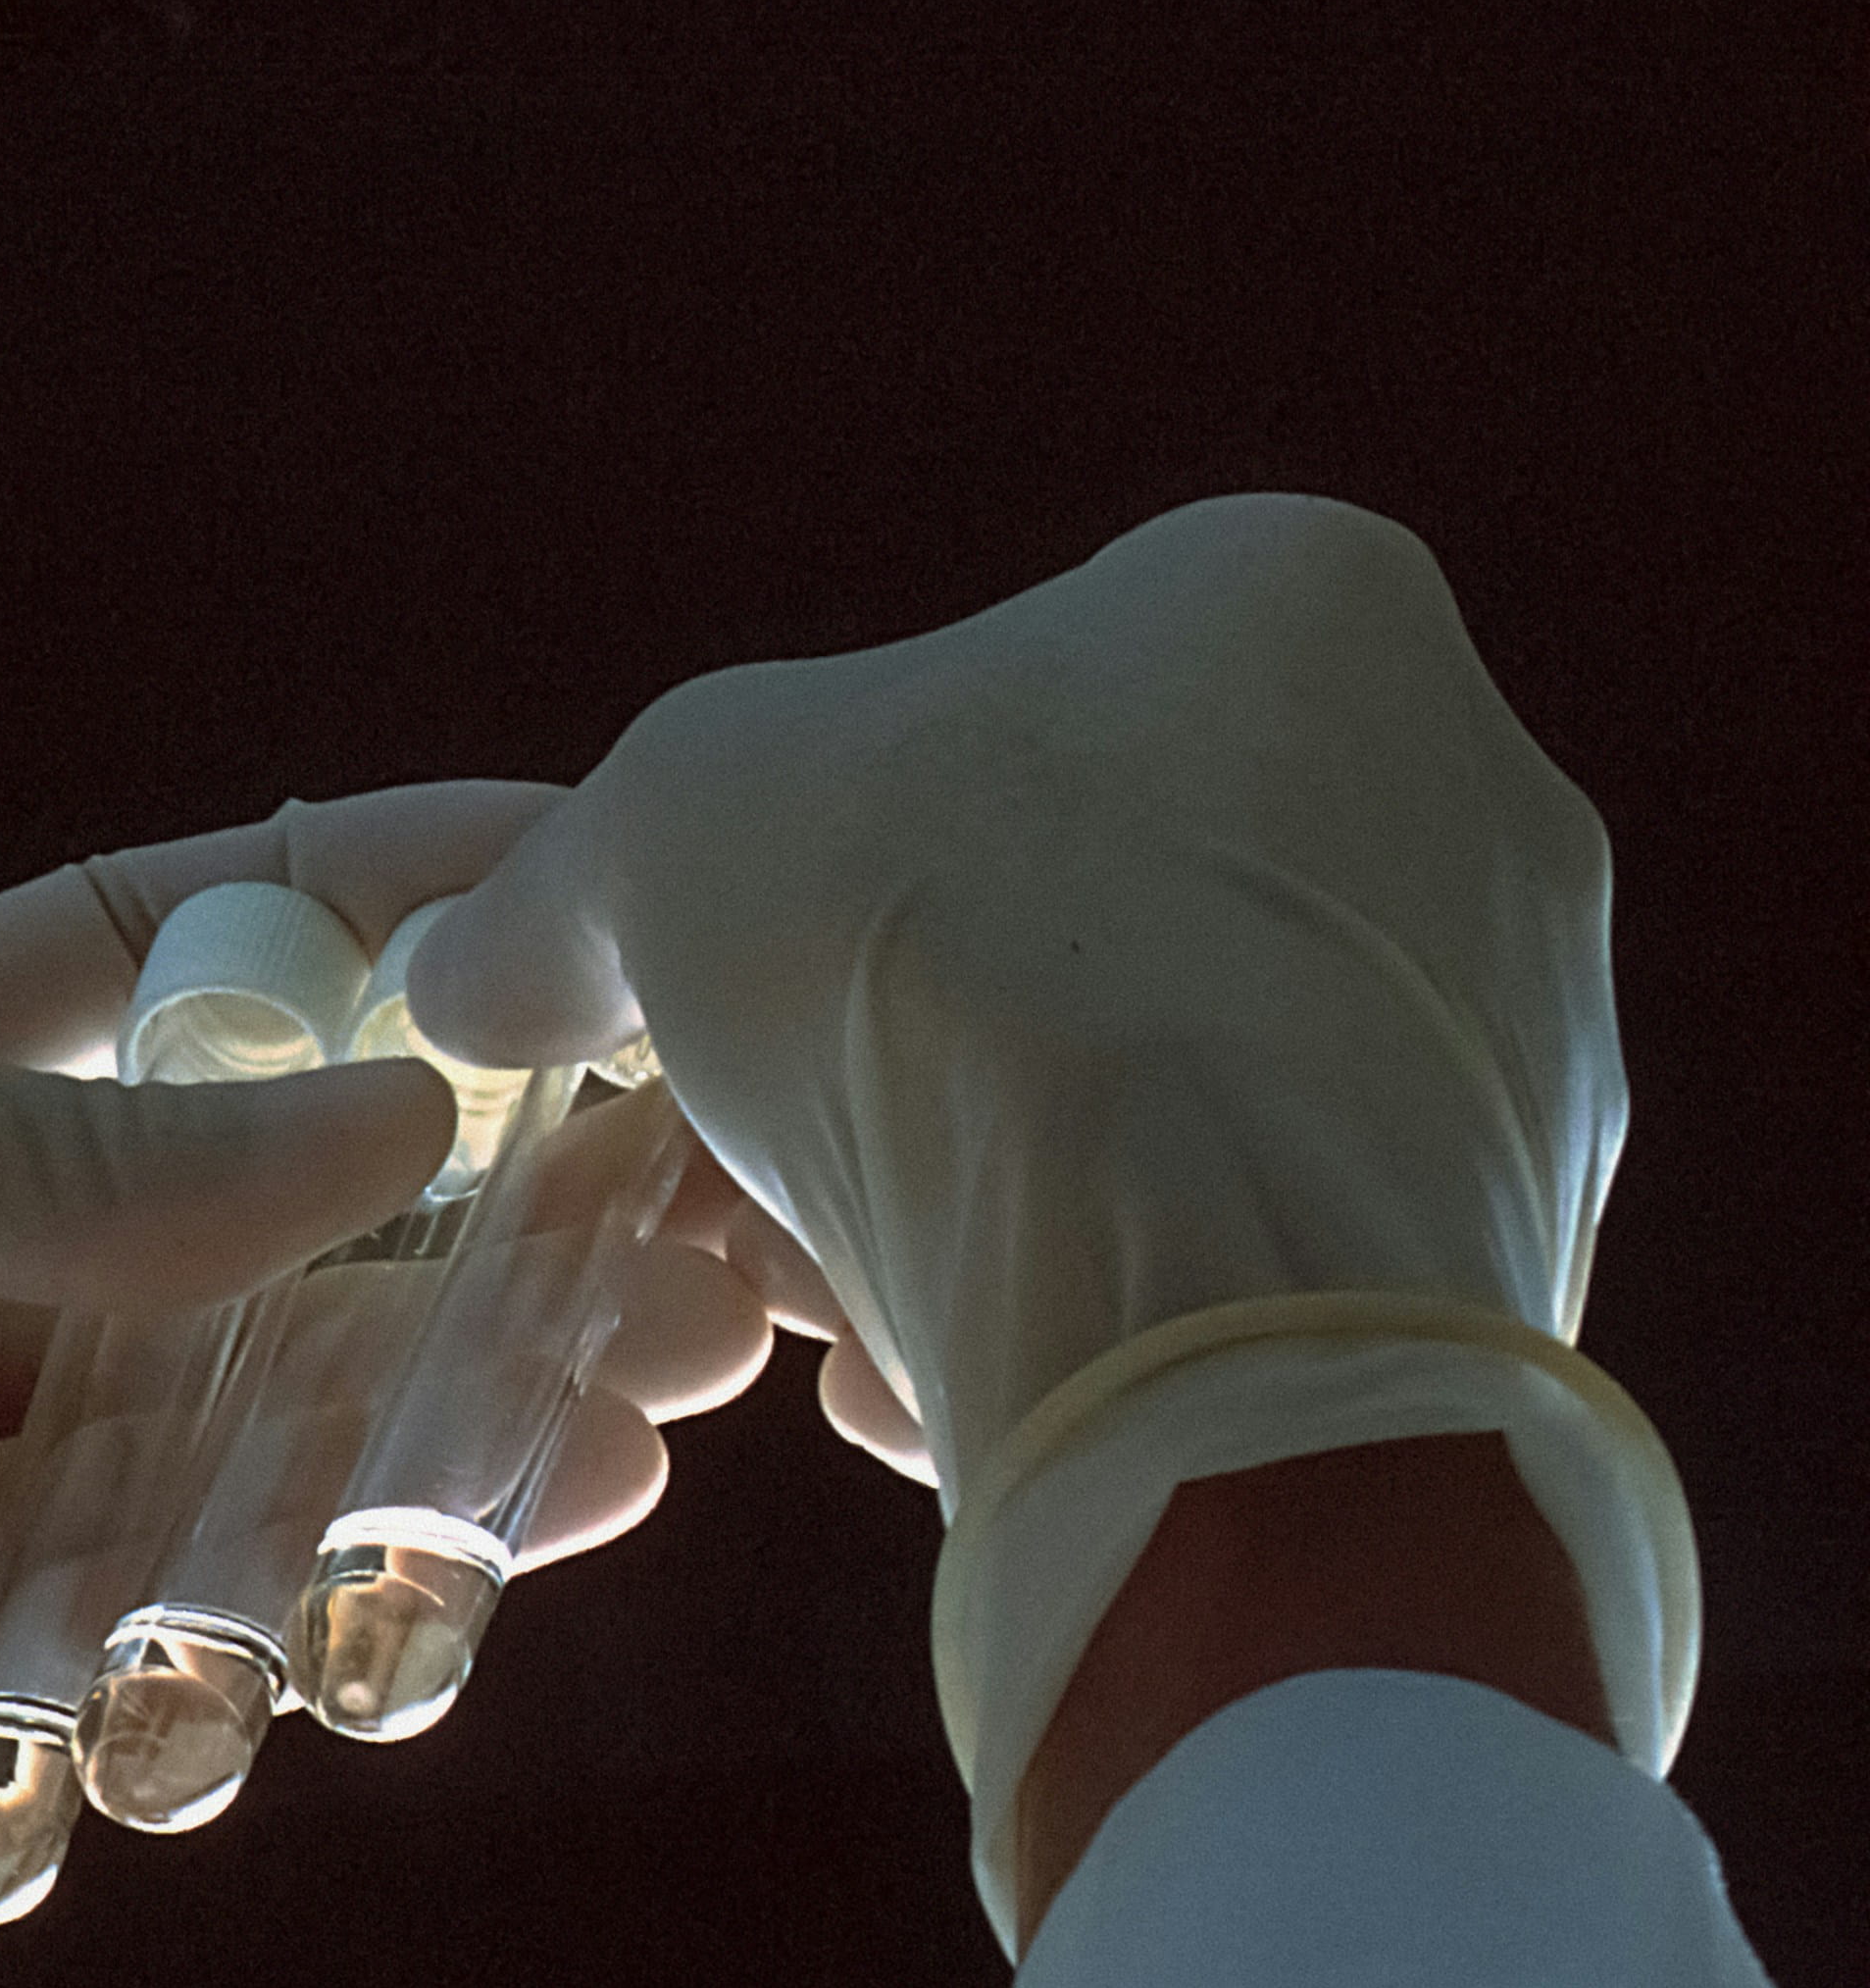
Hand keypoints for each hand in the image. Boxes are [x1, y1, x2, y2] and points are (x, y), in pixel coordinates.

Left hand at [0, 785, 769, 1987]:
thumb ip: (34, 1161)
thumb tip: (386, 1131)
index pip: (170, 997)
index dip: (378, 963)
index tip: (601, 924)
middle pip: (232, 1305)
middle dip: (449, 1306)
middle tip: (675, 1313)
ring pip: (175, 1527)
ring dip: (362, 1520)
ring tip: (553, 1499)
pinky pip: (30, 1733)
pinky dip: (157, 1717)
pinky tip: (280, 1684)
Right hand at [397, 493, 1696, 1941]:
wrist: (1218, 1279)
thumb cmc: (947, 952)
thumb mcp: (667, 837)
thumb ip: (560, 889)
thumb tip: (466, 969)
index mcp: (1296, 602)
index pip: (1009, 713)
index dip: (814, 867)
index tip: (712, 1003)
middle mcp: (1460, 786)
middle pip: (1082, 930)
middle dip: (896, 1063)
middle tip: (757, 1178)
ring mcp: (1522, 1035)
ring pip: (1160, 1115)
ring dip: (978, 1203)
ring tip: (843, 1310)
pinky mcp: (1506, 1249)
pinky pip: (1244, 1274)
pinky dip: (1098, 1320)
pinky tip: (970, 1385)